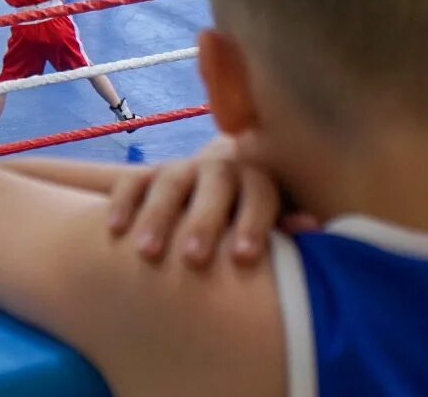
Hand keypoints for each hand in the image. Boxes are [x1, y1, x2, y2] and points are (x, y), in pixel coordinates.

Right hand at [106, 136, 303, 268]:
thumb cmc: (254, 216)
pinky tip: (115, 230)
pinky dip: (123, 202)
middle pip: (213, 186)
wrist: (222, 181)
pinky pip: (132, 182)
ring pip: (169, 184)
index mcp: (257, 176)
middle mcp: (219, 168)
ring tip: (148, 253)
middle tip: (194, 258)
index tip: (245, 259)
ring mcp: (182, 170)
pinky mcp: (149, 176)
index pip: (259, 191)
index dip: (254, 222)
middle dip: (203, 222)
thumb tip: (313, 229)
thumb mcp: (278, 218)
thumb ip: (291, 222)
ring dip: (158, 217)